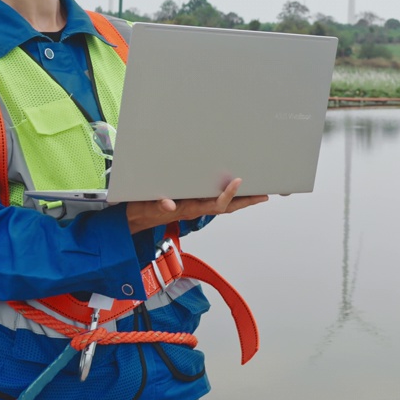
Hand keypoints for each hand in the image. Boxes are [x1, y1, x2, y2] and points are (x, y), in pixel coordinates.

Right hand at [126, 178, 267, 233]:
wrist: (136, 217)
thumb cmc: (143, 209)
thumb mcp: (147, 206)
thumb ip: (157, 204)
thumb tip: (168, 204)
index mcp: (188, 208)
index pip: (214, 204)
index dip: (228, 195)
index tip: (238, 182)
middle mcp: (195, 208)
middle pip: (226, 207)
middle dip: (246, 202)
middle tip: (264, 195)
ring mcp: (195, 207)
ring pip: (222, 205)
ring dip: (240, 200)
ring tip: (257, 193)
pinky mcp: (191, 203)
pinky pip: (213, 201)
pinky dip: (227, 197)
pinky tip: (237, 191)